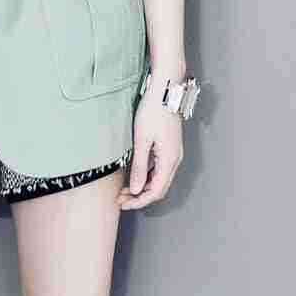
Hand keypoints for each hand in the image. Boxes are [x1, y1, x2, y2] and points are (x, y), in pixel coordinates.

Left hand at [117, 94, 183, 210]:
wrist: (165, 91)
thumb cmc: (153, 111)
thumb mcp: (142, 140)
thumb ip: (140, 167)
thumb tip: (136, 189)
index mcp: (169, 160)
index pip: (155, 192)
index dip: (139, 201)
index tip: (123, 204)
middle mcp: (175, 160)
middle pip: (159, 189)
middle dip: (140, 197)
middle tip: (121, 199)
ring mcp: (173, 154)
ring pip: (159, 180)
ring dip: (143, 188)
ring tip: (124, 189)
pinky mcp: (170, 148)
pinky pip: (160, 170)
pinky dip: (147, 177)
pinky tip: (135, 176)